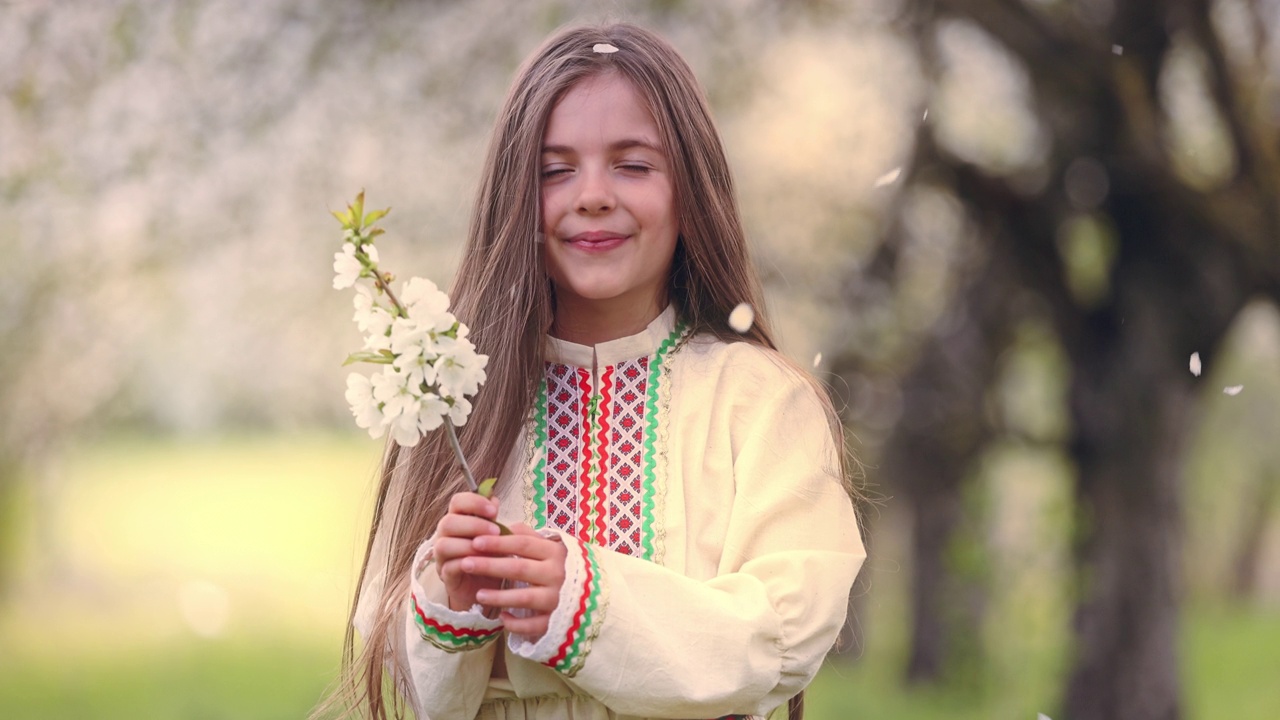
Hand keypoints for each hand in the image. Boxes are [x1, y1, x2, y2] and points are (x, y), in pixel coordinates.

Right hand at [431, 492, 504, 611]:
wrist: (486, 587)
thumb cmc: (490, 556)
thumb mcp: (495, 535)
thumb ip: (492, 518)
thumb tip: (493, 498)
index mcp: (458, 519)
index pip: (457, 501)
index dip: (474, 502)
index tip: (494, 510)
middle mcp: (445, 535)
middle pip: (447, 522)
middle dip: (474, 524)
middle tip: (496, 531)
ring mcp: (442, 556)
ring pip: (443, 545)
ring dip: (468, 546)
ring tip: (489, 551)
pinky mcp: (445, 575)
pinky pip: (448, 567)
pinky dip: (466, 564)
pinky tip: (482, 564)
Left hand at [464, 523, 567, 639]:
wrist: (596, 598)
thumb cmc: (567, 569)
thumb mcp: (554, 548)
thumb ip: (530, 537)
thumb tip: (505, 526)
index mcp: (555, 553)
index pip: (522, 545)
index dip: (498, 543)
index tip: (475, 541)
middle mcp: (557, 575)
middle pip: (518, 569)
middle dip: (489, 565)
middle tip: (465, 562)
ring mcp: (557, 600)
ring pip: (523, 598)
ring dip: (498, 596)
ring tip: (478, 594)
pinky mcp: (556, 621)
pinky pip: (532, 625)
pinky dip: (516, 622)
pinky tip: (501, 617)